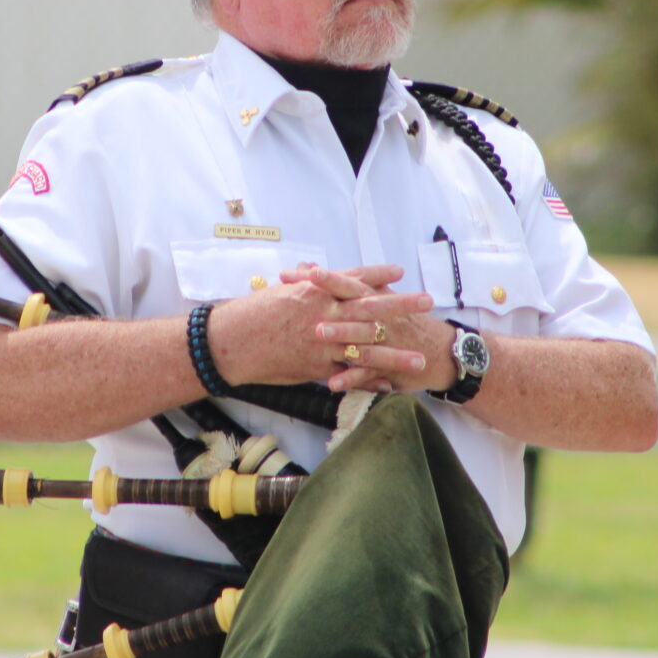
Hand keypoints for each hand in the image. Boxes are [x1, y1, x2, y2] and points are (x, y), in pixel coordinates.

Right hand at [206, 265, 437, 389]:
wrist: (229, 342)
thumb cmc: (251, 314)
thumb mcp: (279, 292)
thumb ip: (302, 285)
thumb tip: (314, 272)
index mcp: (315, 292)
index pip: (352, 279)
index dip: (377, 274)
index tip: (399, 270)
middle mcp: (323, 315)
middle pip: (371, 308)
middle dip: (402, 306)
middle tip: (428, 302)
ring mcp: (322, 343)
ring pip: (367, 348)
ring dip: (396, 353)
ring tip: (421, 358)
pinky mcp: (315, 367)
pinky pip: (348, 374)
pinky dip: (368, 382)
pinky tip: (389, 387)